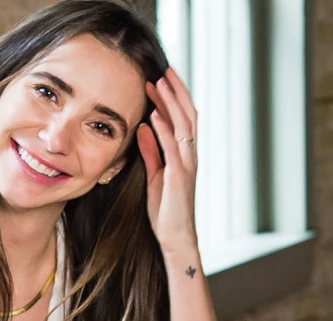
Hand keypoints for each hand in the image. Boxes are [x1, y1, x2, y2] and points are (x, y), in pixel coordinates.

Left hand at [137, 68, 198, 256]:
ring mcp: (187, 165)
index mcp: (185, 156)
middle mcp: (190, 156)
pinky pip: (172, 147)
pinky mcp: (179, 176)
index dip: (173, 99)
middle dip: (175, 92)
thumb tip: (143, 127)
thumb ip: (151, 152)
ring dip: (170, 103)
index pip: (182, 120)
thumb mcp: (154, 176)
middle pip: (187, 115)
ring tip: (159, 83)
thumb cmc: (166, 210)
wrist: (175, 236)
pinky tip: (155, 114)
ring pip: (183, 126)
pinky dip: (164, 129)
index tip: (160, 81)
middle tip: (163, 71)